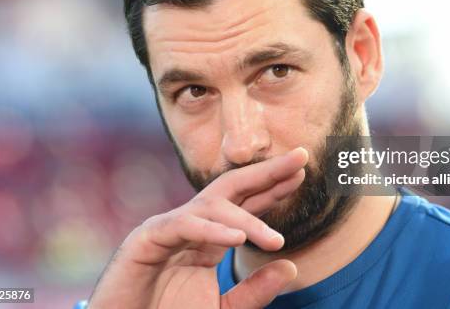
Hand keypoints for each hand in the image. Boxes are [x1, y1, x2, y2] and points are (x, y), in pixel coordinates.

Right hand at [88, 147, 307, 308]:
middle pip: (232, 187)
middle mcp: (192, 226)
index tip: (302, 173)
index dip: (273, 186)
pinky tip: (238, 238)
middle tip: (301, 158)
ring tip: (275, 239)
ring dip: (245, 219)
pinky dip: (211, 231)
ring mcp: (169, 228)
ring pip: (211, 207)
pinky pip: (183, 226)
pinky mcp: (147, 239)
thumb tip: (292, 265)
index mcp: (209, 238)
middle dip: (267, 172)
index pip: (246, 203)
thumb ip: (254, 292)